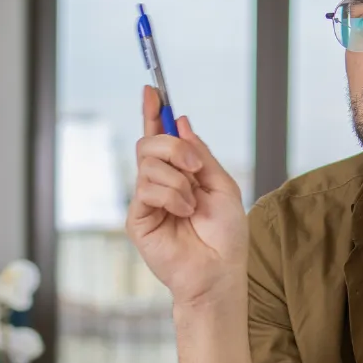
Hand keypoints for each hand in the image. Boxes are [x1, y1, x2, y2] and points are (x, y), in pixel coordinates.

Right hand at [126, 86, 248, 305]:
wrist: (218, 272)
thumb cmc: (224, 237)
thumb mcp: (222, 186)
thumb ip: (200, 155)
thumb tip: (182, 122)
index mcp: (180, 174)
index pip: (160, 137)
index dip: (154, 112)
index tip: (152, 89)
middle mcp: (160, 184)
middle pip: (149, 143)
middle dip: (173, 146)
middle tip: (195, 168)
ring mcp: (147, 201)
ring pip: (147, 163)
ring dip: (178, 180)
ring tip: (192, 206)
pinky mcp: (138, 218)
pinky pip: (146, 188)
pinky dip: (171, 196)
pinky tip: (183, 213)